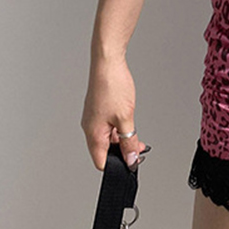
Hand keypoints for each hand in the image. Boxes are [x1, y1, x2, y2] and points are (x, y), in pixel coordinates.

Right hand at [81, 56, 149, 171]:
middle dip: (122, 151)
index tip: (132, 163)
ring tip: (136, 135)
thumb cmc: (112, 86)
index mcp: (93, 134)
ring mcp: (93, 117)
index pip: (101, 162)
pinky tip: (128, 123)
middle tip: (139, 148)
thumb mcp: (126, 118)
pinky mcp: (98, 109)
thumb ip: (129, 141)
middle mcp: (90, 127)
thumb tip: (131, 159)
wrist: (107, 62)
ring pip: (107, 137)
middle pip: (104, 150)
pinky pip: (107, 126)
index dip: (117, 166)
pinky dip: (118, 129)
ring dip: (121, 139)